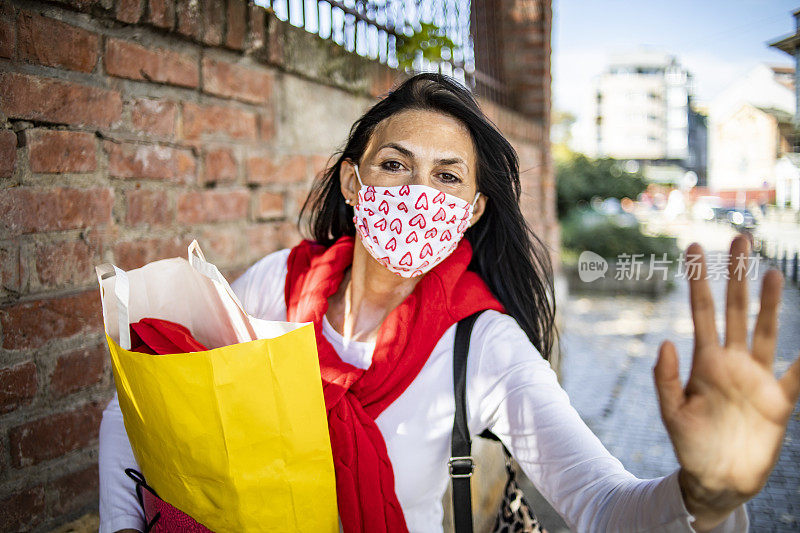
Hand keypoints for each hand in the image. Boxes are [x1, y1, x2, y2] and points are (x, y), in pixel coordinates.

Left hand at [653, 235, 799, 531]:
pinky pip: (799, 376)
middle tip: (739, 240)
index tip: (693, 248)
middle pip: (736, 310)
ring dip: (770, 304)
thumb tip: (666, 341)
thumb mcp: (672, 413)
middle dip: (736, 277)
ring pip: (767, 332)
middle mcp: (732, 362)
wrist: (717, 479)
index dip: (698, 281)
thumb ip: (667, 379)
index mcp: (704, 362)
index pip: (701, 312)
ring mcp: (758, 378)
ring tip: (772, 274)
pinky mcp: (780, 401)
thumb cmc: (690, 446)